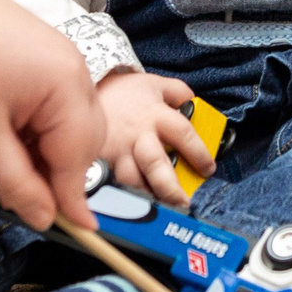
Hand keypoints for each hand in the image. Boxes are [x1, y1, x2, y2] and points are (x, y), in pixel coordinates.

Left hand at [0, 0, 106, 230]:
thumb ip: (16, 182)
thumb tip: (46, 220)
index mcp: (68, 88)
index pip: (78, 159)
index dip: (70, 198)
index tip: (80, 233)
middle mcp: (75, 73)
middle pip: (77, 143)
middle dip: (47, 175)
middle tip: (6, 196)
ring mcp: (59, 61)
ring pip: (59, 128)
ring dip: (31, 156)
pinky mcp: (41, 57)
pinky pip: (46, 107)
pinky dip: (25, 132)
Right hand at [95, 71, 214, 209]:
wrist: (83, 90)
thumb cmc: (123, 91)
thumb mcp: (155, 84)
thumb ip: (179, 93)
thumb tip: (196, 104)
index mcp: (156, 115)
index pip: (184, 136)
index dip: (199, 155)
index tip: (207, 169)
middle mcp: (138, 135)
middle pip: (156, 165)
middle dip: (170, 188)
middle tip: (182, 202)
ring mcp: (116, 150)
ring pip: (130, 179)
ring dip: (145, 196)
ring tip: (157, 207)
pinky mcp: (98, 160)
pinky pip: (110, 182)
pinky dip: (120, 194)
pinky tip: (129, 203)